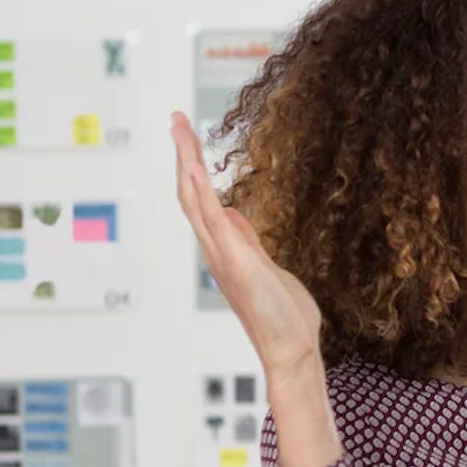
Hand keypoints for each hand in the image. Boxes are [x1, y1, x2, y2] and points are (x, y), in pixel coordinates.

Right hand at [171, 111, 322, 382]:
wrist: (291, 348)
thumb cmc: (282, 313)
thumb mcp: (265, 265)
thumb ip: (246, 238)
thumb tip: (232, 213)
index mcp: (224, 246)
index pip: (201, 198)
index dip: (192, 166)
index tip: (188, 135)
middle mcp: (217, 249)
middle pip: (190, 192)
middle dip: (183, 154)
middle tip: (176, 118)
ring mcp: (223, 255)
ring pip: (195, 200)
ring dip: (187, 162)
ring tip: (180, 128)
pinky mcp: (237, 261)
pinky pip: (214, 221)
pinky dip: (201, 193)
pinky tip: (193, 167)